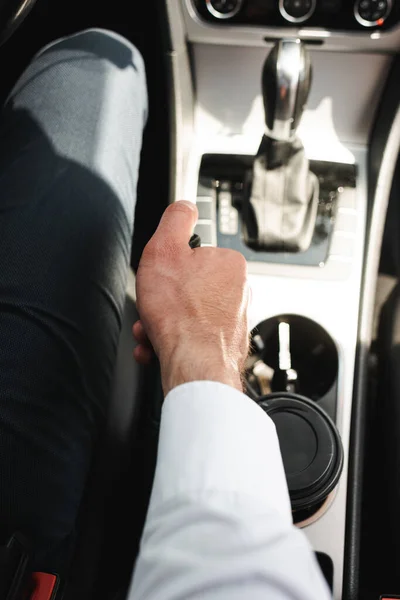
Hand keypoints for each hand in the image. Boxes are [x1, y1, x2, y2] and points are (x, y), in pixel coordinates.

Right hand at [134, 201, 249, 395]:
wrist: (195, 365)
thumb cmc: (181, 315)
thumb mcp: (166, 250)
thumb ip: (175, 220)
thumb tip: (184, 206)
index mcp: (229, 264)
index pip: (191, 255)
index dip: (167, 267)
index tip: (159, 278)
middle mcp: (237, 291)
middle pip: (186, 288)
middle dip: (161, 300)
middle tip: (152, 308)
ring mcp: (232, 320)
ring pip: (185, 314)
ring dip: (160, 322)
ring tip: (151, 331)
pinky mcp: (223, 344)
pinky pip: (190, 337)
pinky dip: (171, 340)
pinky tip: (158, 346)